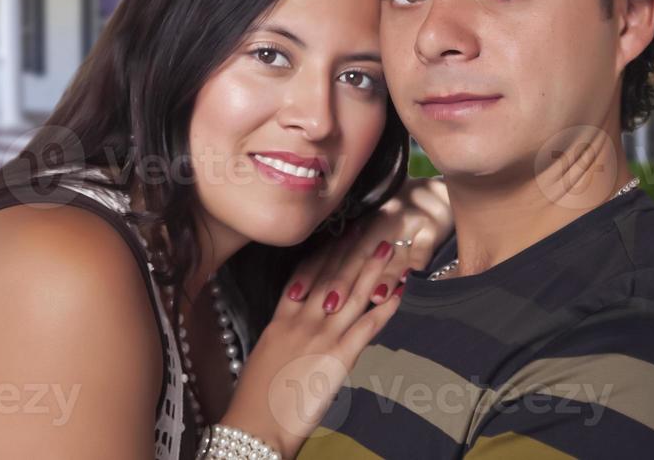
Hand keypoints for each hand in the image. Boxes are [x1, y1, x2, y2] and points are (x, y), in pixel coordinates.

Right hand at [217, 238, 401, 457]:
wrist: (256, 423)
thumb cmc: (255, 396)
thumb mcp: (264, 355)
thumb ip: (281, 335)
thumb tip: (293, 325)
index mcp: (281, 319)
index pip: (305, 275)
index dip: (324, 254)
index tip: (337, 236)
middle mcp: (302, 320)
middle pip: (330, 277)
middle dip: (350, 252)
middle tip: (367, 229)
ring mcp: (320, 336)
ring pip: (351, 294)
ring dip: (371, 269)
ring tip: (386, 248)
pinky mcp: (338, 357)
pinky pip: (367, 326)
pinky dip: (385, 308)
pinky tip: (398, 292)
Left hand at [283, 176, 451, 310]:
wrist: (434, 191)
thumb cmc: (395, 216)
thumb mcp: (368, 230)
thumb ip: (346, 253)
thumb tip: (313, 282)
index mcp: (358, 224)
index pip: (330, 253)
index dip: (312, 272)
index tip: (294, 294)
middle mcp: (378, 222)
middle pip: (357, 254)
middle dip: (342, 280)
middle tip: (328, 304)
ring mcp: (405, 224)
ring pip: (390, 253)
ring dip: (382, 274)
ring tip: (372, 296)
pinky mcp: (432, 226)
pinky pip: (425, 246)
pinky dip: (419, 260)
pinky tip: (413, 277)